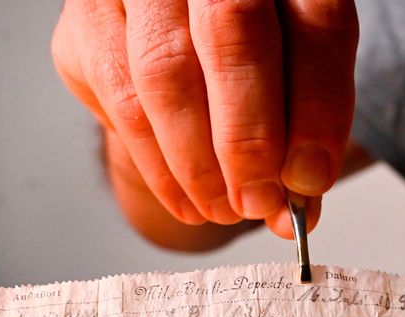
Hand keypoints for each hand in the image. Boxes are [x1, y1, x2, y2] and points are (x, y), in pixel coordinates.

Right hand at [51, 0, 357, 239]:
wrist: (177, 28)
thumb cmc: (250, 48)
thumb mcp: (297, 71)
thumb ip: (306, 126)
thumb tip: (297, 208)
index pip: (316, 19)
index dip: (316, 105)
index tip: (310, 178)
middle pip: (232, 29)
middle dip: (249, 137)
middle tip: (258, 202)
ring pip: (165, 70)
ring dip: (198, 162)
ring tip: (223, 210)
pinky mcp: (88, 15)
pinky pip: (121, 97)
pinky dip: (156, 163)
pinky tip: (185, 199)